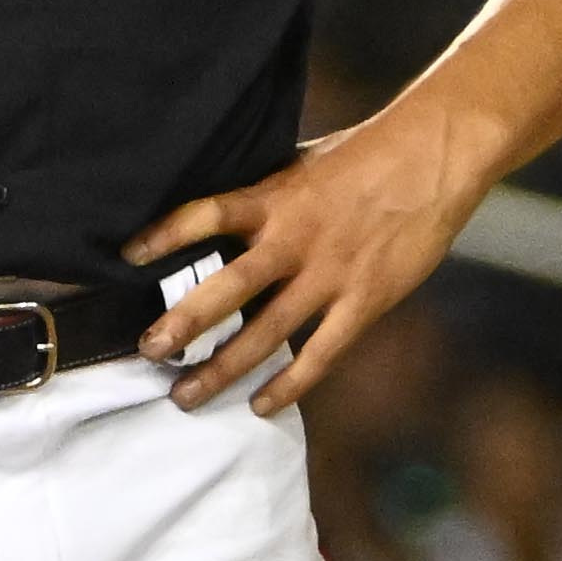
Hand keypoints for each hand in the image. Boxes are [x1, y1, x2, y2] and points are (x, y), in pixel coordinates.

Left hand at [133, 96, 500, 416]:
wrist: (435, 156)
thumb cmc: (366, 155)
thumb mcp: (302, 162)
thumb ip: (264, 192)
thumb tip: (219, 214)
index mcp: (275, 198)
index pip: (206, 213)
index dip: (165, 233)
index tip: (127, 256)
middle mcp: (294, 240)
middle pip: (227, 287)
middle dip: (182, 322)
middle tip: (148, 350)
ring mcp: (329, 275)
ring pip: (266, 333)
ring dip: (222, 368)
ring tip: (185, 395)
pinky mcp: (364, 301)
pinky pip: (320, 354)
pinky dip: (289, 384)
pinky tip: (260, 406)